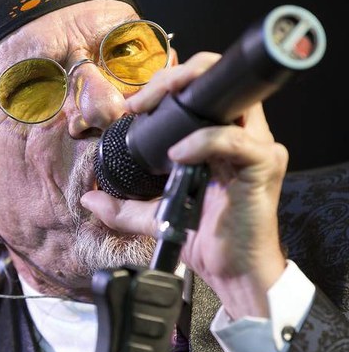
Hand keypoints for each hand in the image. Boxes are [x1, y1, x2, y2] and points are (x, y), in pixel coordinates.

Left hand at [81, 52, 287, 318]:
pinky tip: (177, 155)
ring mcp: (256, 148)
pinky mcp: (263, 166)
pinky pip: (232, 141)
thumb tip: (88, 198)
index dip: (167, 84)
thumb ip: (122, 206)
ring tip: (150, 111)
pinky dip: (201, 142)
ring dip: (186, 95)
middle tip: (139, 101)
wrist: (231, 273)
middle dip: (174, 78)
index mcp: (219, 138)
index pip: (200, 89)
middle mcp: (242, 135)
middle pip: (216, 80)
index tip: (132, 105)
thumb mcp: (155, 217)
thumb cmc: (204, 239)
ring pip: (229, 99)